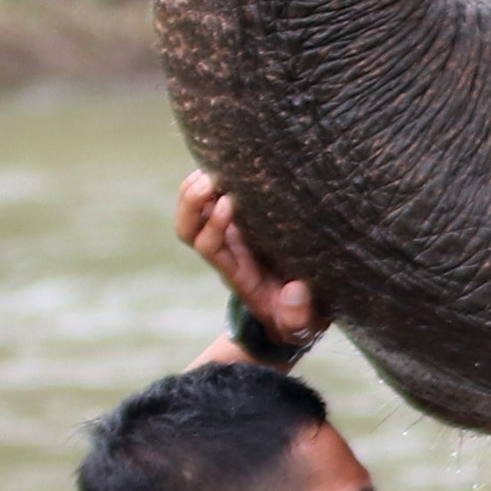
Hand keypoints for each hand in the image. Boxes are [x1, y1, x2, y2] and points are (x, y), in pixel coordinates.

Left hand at [178, 172, 324, 359]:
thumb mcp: (302, 325)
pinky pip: (210, 202)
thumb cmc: (298, 317)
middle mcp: (227, 253)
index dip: (213, 224)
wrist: (291, 315)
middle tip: (212, 180)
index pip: (209, 247)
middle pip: (188, 229)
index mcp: (237, 274)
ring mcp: (231, 237)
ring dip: (195, 189)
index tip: (229, 203)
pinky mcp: (241, 225)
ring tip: (215, 166)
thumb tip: (294, 290)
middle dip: (191, 204)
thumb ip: (298, 316)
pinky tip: (223, 165)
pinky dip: (209, 183)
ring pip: (194, 214)